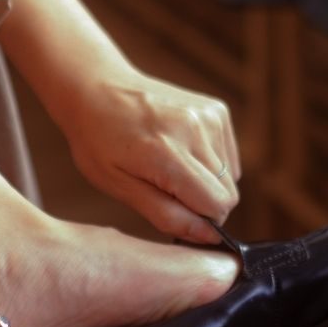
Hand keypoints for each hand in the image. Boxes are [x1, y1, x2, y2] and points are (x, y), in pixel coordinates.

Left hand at [56, 70, 240, 243]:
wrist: (97, 89)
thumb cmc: (98, 143)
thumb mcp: (119, 187)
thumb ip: (166, 215)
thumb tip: (209, 237)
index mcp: (166, 153)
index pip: (217, 205)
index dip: (200, 220)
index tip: (176, 214)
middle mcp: (194, 130)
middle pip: (227, 192)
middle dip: (203, 203)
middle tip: (167, 191)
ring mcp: (208, 116)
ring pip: (230, 176)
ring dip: (206, 182)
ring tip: (170, 167)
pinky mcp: (216, 110)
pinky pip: (229, 155)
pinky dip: (210, 163)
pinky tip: (180, 152)